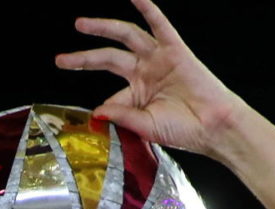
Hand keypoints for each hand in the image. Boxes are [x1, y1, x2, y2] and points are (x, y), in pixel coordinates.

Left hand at [56, 2, 246, 154]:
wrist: (213, 126)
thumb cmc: (184, 130)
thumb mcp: (145, 127)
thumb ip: (121, 117)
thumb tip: (96, 112)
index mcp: (137, 95)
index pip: (110, 95)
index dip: (102, 106)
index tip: (90, 118)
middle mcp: (145, 73)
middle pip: (108, 59)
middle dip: (84, 58)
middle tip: (61, 60)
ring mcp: (158, 59)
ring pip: (126, 37)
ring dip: (103, 28)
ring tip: (81, 24)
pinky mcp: (175, 49)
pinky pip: (159, 24)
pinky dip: (147, 9)